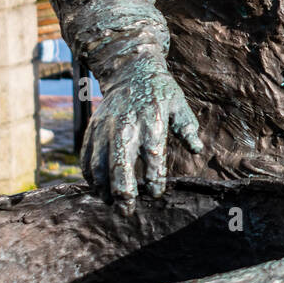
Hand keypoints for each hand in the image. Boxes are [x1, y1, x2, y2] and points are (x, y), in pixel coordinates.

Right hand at [80, 59, 201, 212]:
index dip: (154, 179)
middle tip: (127, 211)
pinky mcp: (93, 129)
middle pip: (120, 164)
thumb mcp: (178, 105)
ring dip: (103, 187)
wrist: (130, 70)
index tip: (156, 193)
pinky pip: (86, 156)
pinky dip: (89, 175)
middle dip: (123, 191)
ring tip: (111, 203)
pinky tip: (97, 188)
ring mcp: (106, 128)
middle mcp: (126, 127)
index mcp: (152, 122)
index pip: (153, 157)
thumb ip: (187, 127)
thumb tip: (197, 150)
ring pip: (99, 164)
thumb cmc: (159, 92)